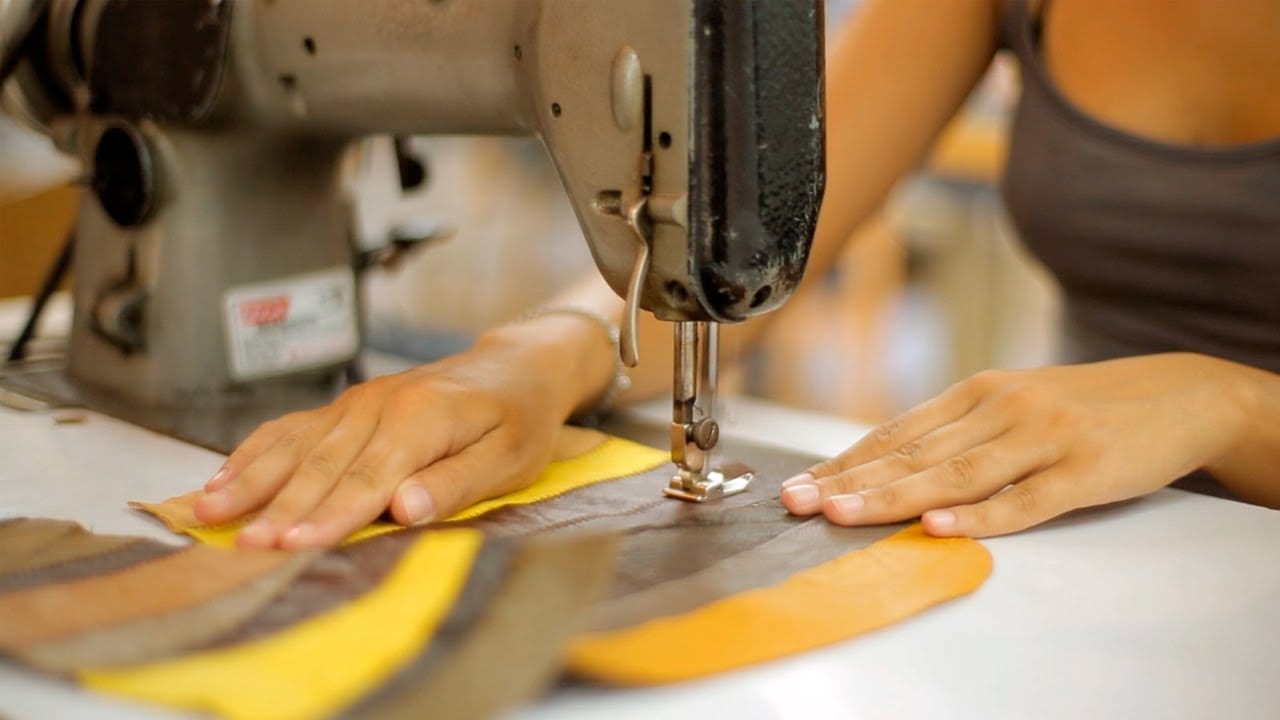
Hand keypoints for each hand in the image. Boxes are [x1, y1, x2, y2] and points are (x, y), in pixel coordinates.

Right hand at [194, 316, 612, 548]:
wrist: (512, 367)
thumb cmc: (517, 419)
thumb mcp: (511, 457)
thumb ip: (457, 482)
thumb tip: (406, 510)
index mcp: (422, 418)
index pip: (368, 477)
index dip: (329, 515)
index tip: (293, 546)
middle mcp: (379, 405)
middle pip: (321, 465)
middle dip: (279, 509)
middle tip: (243, 546)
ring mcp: (357, 402)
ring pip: (296, 446)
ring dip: (251, 480)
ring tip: (208, 512)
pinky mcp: (346, 407)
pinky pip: (292, 428)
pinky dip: (254, 452)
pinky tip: (221, 477)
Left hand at [780, 354, 1254, 536]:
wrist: (1178, 395)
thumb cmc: (1081, 407)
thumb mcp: (1012, 407)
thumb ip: (957, 434)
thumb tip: (886, 467)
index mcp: (977, 393)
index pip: (896, 432)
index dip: (845, 462)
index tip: (800, 486)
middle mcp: (1001, 408)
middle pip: (914, 452)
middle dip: (850, 481)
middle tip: (799, 503)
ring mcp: (1043, 437)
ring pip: (956, 472)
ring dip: (894, 497)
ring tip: (845, 515)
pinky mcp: (1084, 469)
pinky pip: (1024, 498)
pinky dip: (980, 515)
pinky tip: (940, 526)